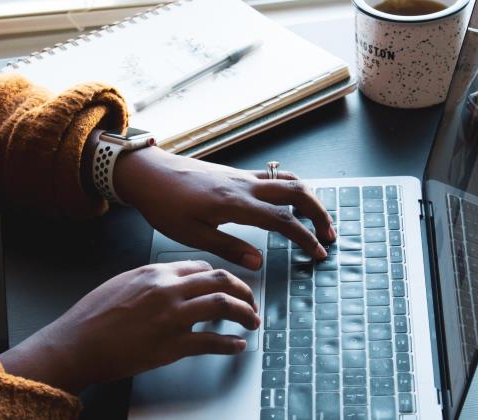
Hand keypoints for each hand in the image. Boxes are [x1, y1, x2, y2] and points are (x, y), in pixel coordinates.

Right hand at [0, 260, 259, 393]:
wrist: (75, 344)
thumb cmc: (92, 317)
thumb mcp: (122, 283)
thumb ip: (151, 280)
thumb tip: (173, 283)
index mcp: (155, 272)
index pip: (202, 267)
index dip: (221, 277)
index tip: (229, 286)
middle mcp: (167, 289)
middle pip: (221, 280)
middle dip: (244, 291)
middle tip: (251, 302)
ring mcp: (171, 317)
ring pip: (224, 305)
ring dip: (245, 313)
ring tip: (252, 321)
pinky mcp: (172, 345)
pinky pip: (212, 342)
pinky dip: (230, 344)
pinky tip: (236, 346)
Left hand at [114, 147, 335, 269]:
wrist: (148, 173)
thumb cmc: (164, 205)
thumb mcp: (192, 235)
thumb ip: (228, 248)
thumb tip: (259, 263)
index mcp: (235, 203)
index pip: (283, 220)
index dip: (305, 238)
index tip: (318, 253)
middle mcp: (244, 185)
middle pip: (297, 192)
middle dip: (319, 213)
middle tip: (329, 235)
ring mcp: (242, 176)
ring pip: (288, 180)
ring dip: (308, 198)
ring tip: (317, 219)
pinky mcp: (236, 174)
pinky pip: (273, 177)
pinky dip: (291, 189)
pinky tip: (290, 203)